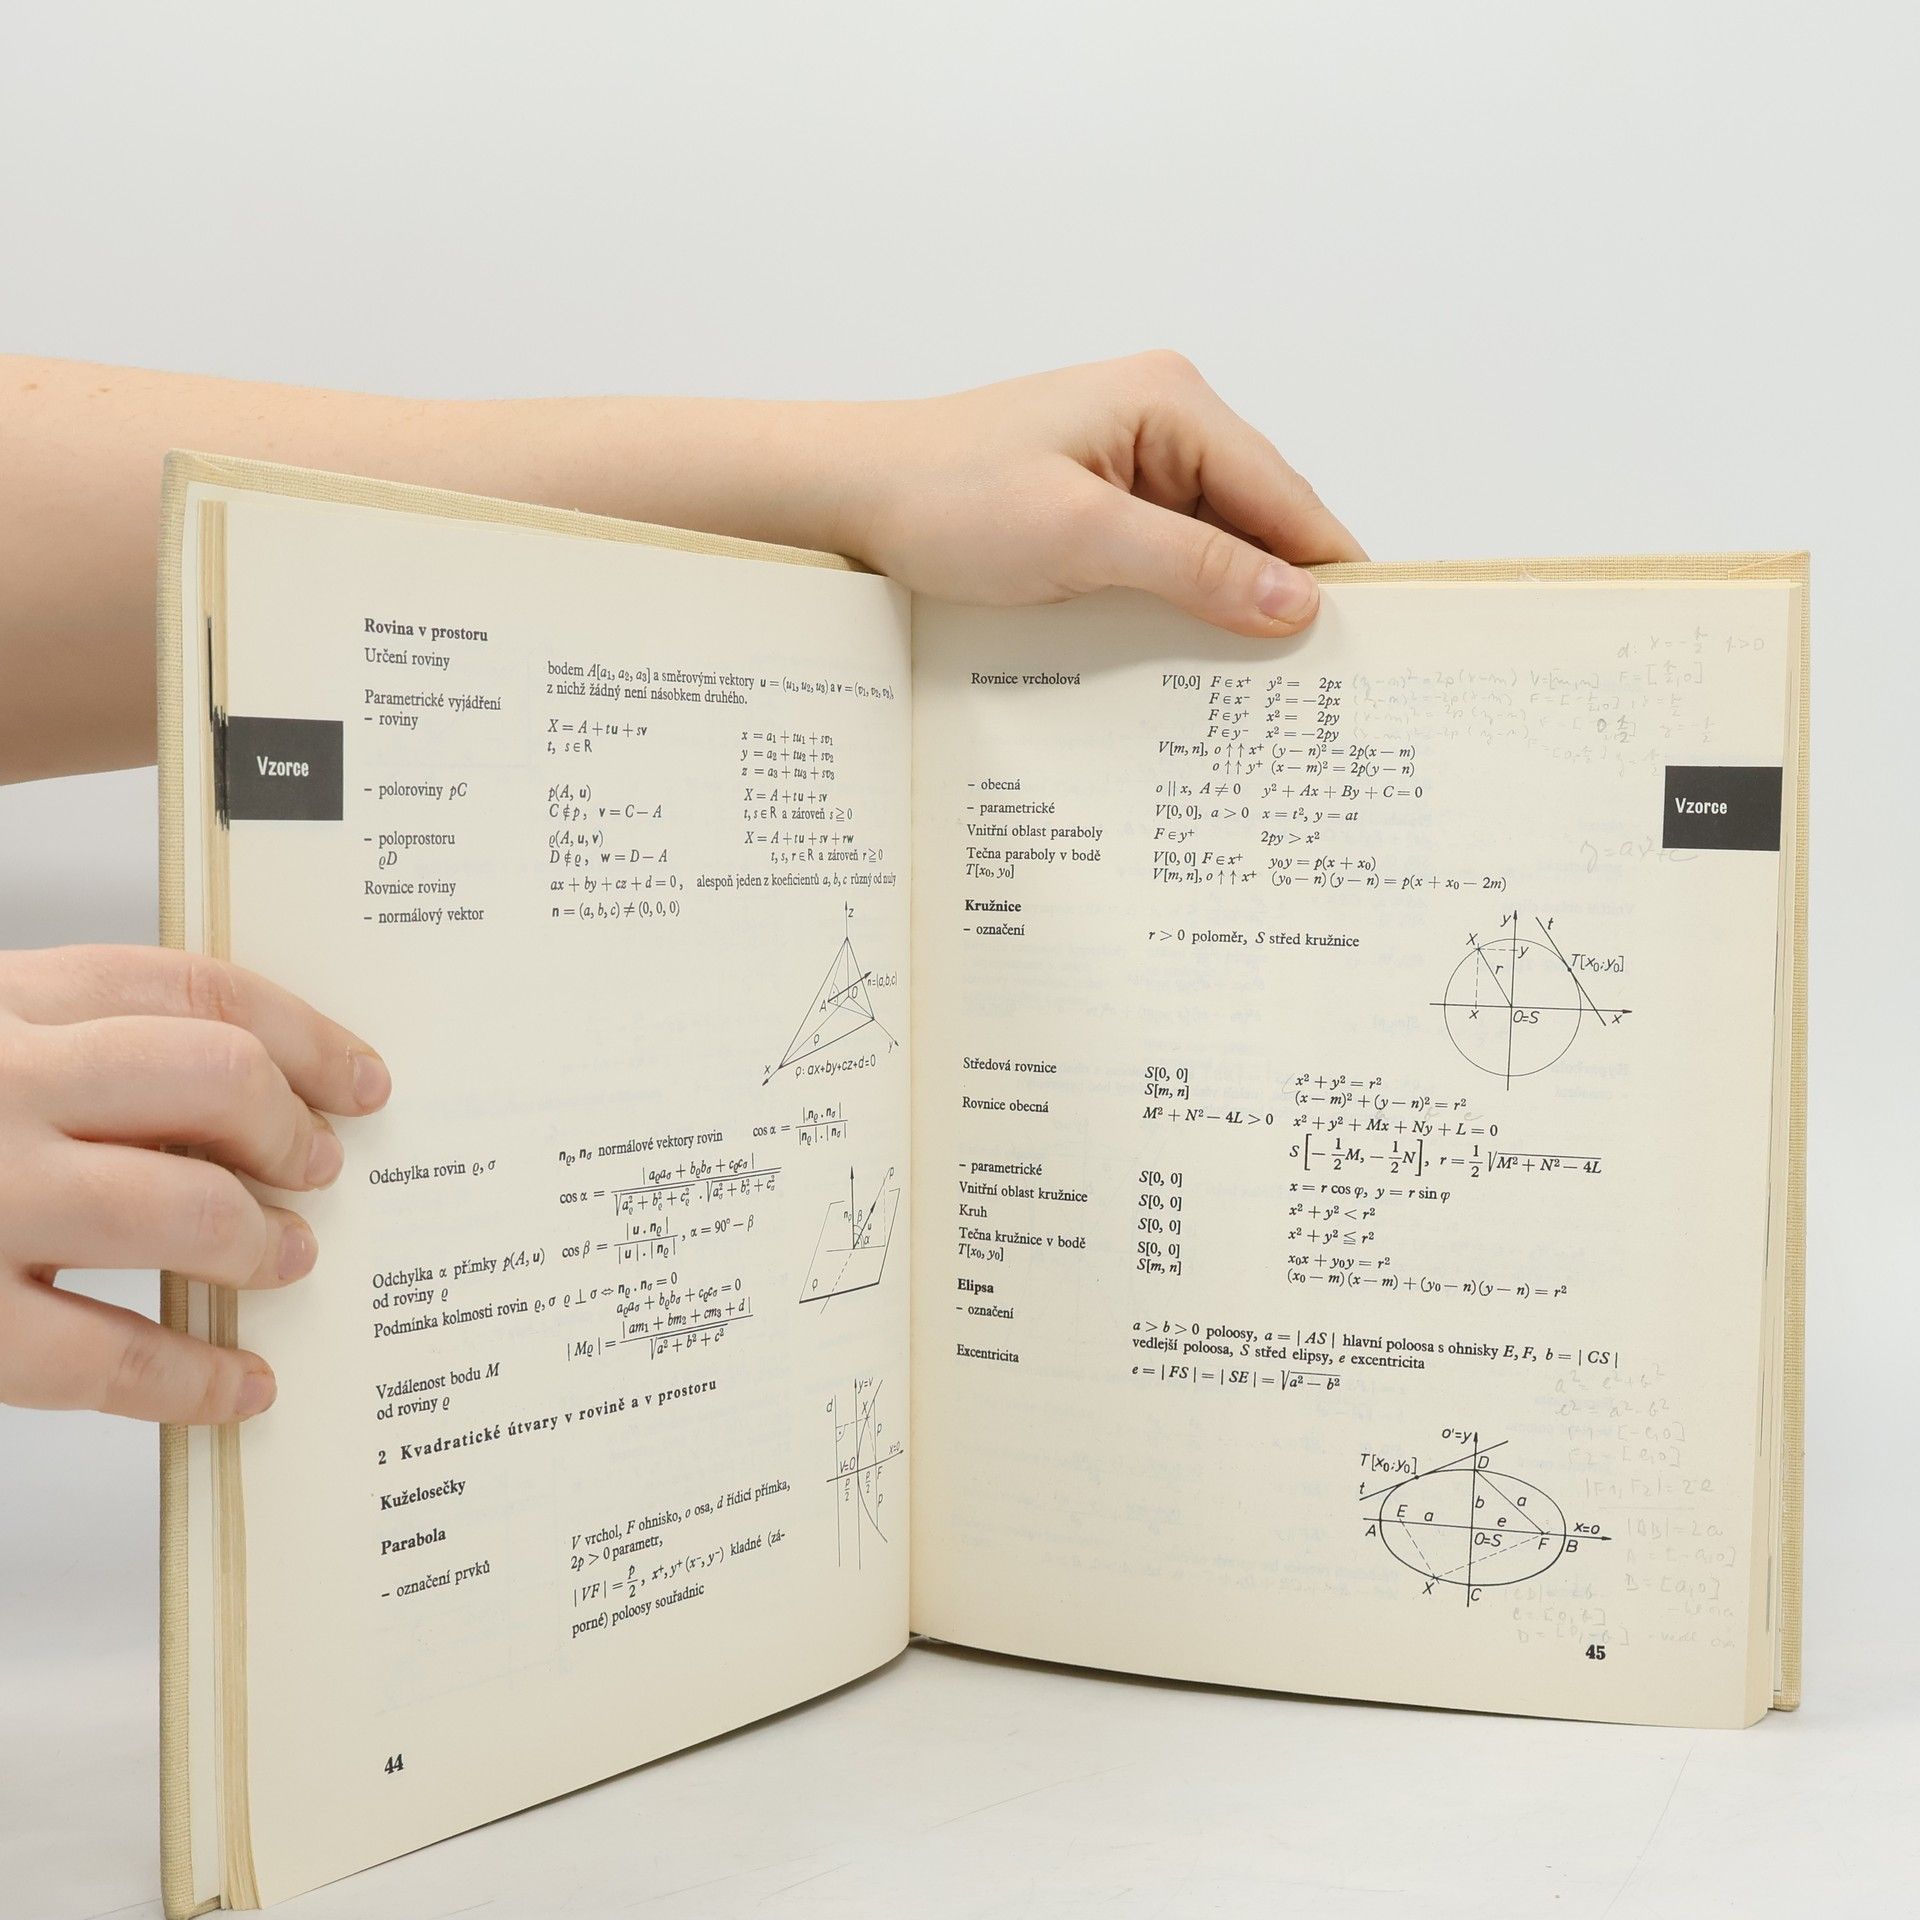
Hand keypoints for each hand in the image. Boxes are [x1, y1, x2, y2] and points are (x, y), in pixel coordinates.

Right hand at [0, 947, 389, 1422]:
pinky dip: (192, 1375)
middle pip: (209, 1077)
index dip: (304, 1034)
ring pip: (178, 1208)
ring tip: (286, 1258)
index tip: (360, 1079)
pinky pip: (103, 1356)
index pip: (193, 988)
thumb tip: (247, 1100)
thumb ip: (79, 1048)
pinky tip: (239, 1383)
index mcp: (0, 1001)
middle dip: (289, 1128)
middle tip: (319, 1169)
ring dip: (259, 1240)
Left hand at [838, 351, 1364, 637]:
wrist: (847, 496)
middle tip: (1316, 686)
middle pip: (1258, 520)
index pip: (1285, 494)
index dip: (1328, 569)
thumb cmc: (945, 497)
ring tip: (1262, 688)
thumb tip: (1296, 602)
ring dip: (1229, 608)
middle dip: (1281, 595)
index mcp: (1171, 403)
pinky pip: (1166, 559)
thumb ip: (1195, 568)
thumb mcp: (1080, 537)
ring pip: (1214, 547)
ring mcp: (1129, 463)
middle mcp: (1162, 422)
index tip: (1371, 642)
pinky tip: (1190, 660)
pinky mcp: (1097, 504)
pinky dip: (1182, 606)